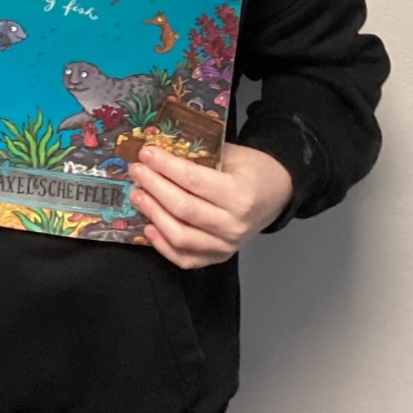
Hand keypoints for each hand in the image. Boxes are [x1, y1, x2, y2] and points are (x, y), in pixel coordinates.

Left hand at [128, 142, 293, 268]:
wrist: (275, 194)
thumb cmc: (251, 169)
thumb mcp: (230, 154)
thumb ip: (198, 156)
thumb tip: (158, 153)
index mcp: (240, 195)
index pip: (194, 181)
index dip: (166, 167)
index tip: (146, 154)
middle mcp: (234, 225)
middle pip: (183, 209)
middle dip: (154, 188)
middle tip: (136, 172)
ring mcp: (226, 246)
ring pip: (180, 236)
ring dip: (153, 214)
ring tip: (137, 195)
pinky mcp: (218, 258)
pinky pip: (186, 259)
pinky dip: (163, 246)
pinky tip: (148, 227)